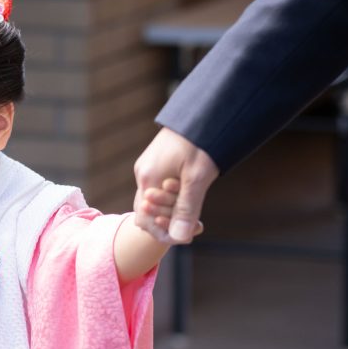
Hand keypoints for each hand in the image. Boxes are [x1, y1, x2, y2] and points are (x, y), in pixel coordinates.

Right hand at [133, 127, 218, 243]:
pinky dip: (174, 198)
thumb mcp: (197, 178)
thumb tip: (179, 238)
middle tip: (198, 224)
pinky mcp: (157, 162)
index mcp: (147, 178)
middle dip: (171, 222)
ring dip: (174, 210)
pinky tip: (192, 193)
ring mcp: (148, 167)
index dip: (163, 233)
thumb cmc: (201, 142)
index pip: (144, 220)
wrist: (205, 110)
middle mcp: (143, 173)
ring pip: (155, 201)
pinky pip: (159, 188)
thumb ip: (186, 208)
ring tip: (197, 209)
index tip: (188, 235)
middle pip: (148, 213)